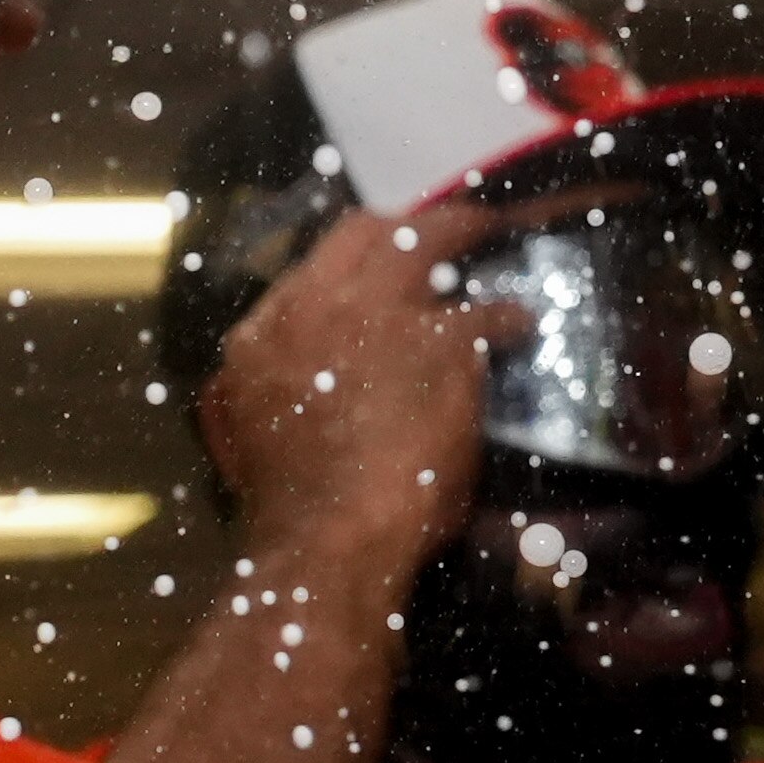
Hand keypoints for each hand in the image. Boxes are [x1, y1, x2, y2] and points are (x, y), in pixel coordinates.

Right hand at [201, 200, 525, 576]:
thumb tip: (270, 375)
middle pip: (362, 232)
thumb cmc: (287, 506)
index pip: (306, 271)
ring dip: (458, 232)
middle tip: (432, 227)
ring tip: (481, 232)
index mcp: (260, 337)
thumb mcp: (243, 436)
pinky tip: (520, 323)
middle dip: (400, 224)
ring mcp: (378, 315)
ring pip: (424, 241)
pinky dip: (506, 316)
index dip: (348, 261)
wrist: (327, 538)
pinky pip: (485, 310)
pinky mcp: (441, 340)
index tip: (375, 264)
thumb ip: (262, 386)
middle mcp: (313, 307)